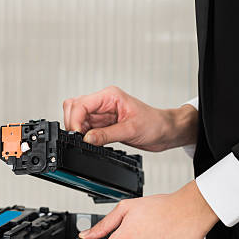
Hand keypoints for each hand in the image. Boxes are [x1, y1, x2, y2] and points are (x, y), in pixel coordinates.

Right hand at [62, 86, 197, 150]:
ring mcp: (101, 113)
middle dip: (73, 123)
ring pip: (77, 118)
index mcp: (109, 96)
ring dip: (78, 130)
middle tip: (79, 138)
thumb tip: (86, 139)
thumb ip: (106, 135)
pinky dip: (84, 136)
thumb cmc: (155, 124)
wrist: (165, 131)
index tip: (78, 134)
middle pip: (74, 107)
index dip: (76, 119)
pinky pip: (85, 128)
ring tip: (88, 141)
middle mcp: (103, 102)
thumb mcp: (131, 130)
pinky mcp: (102, 124)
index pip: (81, 104)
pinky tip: (92, 142)